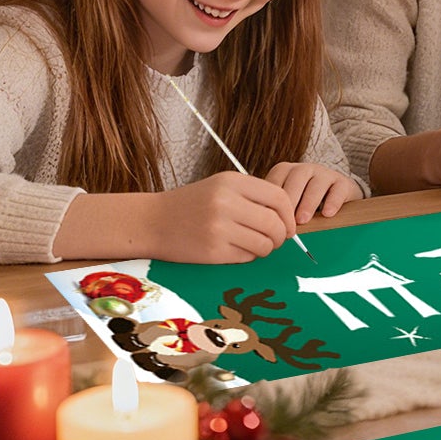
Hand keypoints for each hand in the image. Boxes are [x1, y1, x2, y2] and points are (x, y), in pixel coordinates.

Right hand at [150, 172, 298, 262]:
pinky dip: (249, 256)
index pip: (279, 198)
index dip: (288, 214)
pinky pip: (247, 257)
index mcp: (232, 182)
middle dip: (281, 236)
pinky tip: (237, 250)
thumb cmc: (191, 204)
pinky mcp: (212, 251)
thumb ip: (253, 195)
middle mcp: (226, 202)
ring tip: (256, 245)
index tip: (288, 225)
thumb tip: (288, 215)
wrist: (151, 221)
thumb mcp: (221, 186)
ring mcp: (219, 228)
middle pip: (275, 223)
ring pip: (265, 243)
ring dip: (266, 248)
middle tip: (275, 240)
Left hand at [265, 162, 360, 223]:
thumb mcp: (289, 203)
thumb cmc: (304, 204)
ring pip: (316, 184)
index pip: (276, 180)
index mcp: (286, 172)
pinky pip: (338, 189)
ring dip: (308, 203)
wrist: (336, 197)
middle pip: (296, 179)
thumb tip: (261, 226)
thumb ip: (276, 210)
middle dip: (290, 201)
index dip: (272, 201)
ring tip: (303, 220)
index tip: (271, 220)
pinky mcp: (343, 182)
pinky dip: (332, 202)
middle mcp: (305, 169)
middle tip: (286, 221)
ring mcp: (325, 174)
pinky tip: (327, 214)